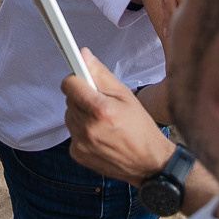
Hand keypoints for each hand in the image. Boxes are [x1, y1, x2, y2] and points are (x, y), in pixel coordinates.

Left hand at [63, 53, 174, 184]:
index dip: (77, 79)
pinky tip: (100, 135)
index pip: (70, 84)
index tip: (83, 79)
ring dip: (82, 114)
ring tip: (103, 121)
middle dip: (83, 98)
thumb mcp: (125, 95)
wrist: (148, 163)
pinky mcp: (78, 154)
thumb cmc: (140, 128)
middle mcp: (87, 128)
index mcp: (101, 110)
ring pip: (70, 116)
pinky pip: (72, 133)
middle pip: (70, 100)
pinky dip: (82, 131)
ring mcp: (81, 144)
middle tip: (103, 104)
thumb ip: (101, 74)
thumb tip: (83, 55)